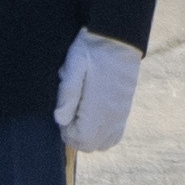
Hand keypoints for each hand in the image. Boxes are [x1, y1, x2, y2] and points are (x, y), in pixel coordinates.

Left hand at [49, 31, 141, 153]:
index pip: (79, 139)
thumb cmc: (91, 51)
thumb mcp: (74, 66)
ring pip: (103, 143)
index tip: (65, 111)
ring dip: (89, 135)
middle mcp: (112, 115)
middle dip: (76, 135)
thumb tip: (59, 119)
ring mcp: (120, 114)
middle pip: (90, 145)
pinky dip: (102, 132)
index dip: (66, 130)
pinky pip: (115, 135)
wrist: (118, 38)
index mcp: (98, 106)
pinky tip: (94, 114)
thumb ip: (67, 93)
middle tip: (72, 112)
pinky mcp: (125, 109)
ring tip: (82, 114)